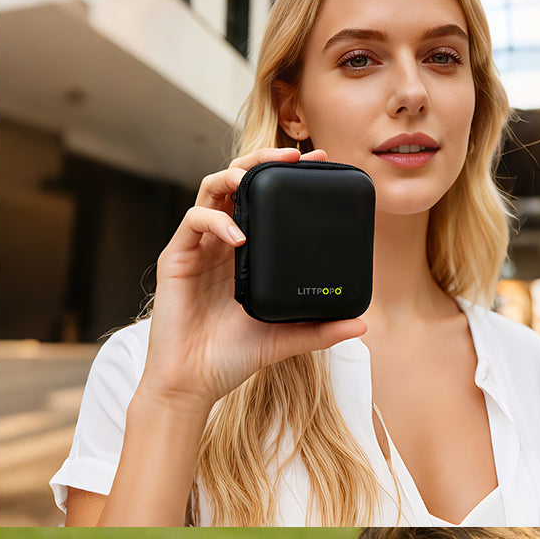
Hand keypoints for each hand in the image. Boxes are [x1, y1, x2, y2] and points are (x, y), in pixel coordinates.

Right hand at [140, 147, 366, 409]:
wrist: (192, 383)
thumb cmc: (231, 359)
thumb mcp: (285, 340)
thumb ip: (320, 330)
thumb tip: (363, 326)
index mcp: (246, 254)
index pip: (266, 200)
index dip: (288, 176)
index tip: (319, 163)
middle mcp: (221, 243)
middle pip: (238, 181)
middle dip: (263, 159)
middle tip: (295, 155)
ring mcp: (198, 248)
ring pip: (212, 188)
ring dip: (235, 174)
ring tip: (256, 177)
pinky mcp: (176, 257)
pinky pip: (194, 220)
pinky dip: (217, 220)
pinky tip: (238, 237)